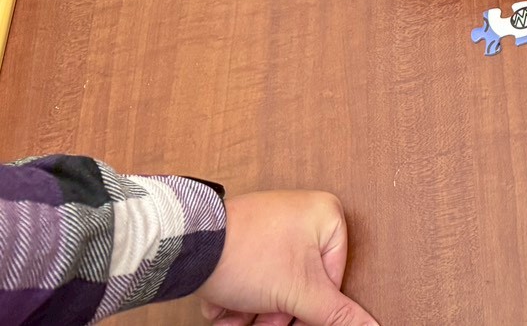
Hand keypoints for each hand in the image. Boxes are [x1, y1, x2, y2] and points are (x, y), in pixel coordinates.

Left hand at [197, 190, 378, 325]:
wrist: (187, 247)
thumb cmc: (248, 254)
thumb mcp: (300, 293)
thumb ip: (337, 313)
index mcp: (326, 216)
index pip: (333, 278)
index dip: (308, 306)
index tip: (290, 316)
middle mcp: (300, 214)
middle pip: (300, 284)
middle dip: (274, 311)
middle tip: (260, 320)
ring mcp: (269, 224)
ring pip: (272, 284)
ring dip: (253, 310)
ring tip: (235, 313)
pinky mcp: (242, 236)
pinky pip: (251, 275)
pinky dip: (237, 296)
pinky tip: (223, 302)